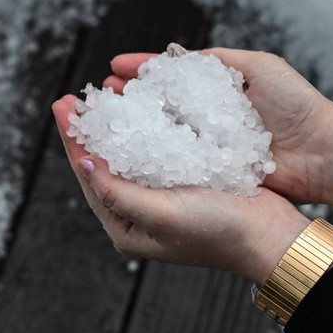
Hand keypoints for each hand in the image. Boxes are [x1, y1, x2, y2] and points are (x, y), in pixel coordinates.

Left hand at [52, 95, 310, 283]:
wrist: (270, 236)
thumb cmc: (218, 232)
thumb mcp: (162, 215)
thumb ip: (120, 193)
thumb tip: (86, 163)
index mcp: (127, 229)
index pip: (91, 178)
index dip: (75, 140)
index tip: (63, 106)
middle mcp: (141, 214)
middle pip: (106, 164)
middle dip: (90, 129)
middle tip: (73, 98)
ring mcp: (164, 198)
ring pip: (130, 154)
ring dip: (117, 124)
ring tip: (103, 96)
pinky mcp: (187, 182)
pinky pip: (158, 150)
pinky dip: (147, 127)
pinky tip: (141, 107)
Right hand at [103, 48, 332, 204]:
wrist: (324, 153)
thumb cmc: (298, 106)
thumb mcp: (262, 67)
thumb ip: (221, 60)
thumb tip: (180, 55)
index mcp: (219, 90)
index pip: (173, 76)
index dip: (143, 70)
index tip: (115, 67)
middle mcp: (210, 117)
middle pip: (161, 104)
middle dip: (131, 97)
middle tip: (103, 92)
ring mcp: (210, 145)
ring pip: (164, 133)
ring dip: (136, 125)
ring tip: (107, 117)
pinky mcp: (215, 172)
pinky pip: (180, 163)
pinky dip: (155, 156)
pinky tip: (130, 151)